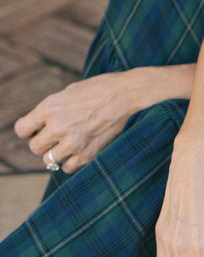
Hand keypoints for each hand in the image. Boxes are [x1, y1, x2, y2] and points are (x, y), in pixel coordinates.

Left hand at [14, 71, 141, 173]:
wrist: (128, 94)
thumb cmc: (100, 89)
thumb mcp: (69, 91)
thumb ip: (52, 109)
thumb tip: (41, 125)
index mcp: (49, 107)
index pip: (22, 130)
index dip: (29, 130)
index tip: (37, 129)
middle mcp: (58, 126)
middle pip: (35, 147)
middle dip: (43, 142)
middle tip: (56, 136)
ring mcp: (73, 142)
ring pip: (49, 160)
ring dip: (57, 153)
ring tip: (70, 143)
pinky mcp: (88, 154)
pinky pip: (68, 168)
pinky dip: (71, 162)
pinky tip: (79, 150)